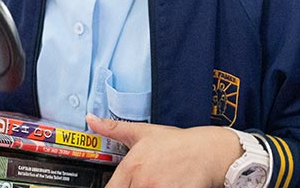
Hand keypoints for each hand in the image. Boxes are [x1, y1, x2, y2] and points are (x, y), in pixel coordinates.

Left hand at [88, 115, 237, 187]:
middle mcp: (143, 181)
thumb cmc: (178, 143)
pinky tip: (167, 185)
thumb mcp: (143, 132)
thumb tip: (91, 120)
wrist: (208, 151)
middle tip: (147, 181)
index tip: (123, 185)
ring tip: (157, 182)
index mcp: (131, 166)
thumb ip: (113, 128)